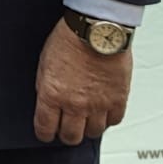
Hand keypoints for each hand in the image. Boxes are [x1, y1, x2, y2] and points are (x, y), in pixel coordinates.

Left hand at [33, 19, 131, 144]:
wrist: (96, 27)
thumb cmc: (69, 38)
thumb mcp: (44, 63)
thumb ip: (46, 87)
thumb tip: (47, 104)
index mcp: (52, 94)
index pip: (45, 128)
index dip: (45, 133)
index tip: (47, 132)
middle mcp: (74, 104)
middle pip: (71, 136)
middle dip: (67, 134)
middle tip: (68, 128)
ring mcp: (98, 104)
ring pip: (93, 133)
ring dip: (89, 127)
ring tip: (87, 118)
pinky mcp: (118, 99)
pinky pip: (114, 121)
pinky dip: (109, 118)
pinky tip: (104, 110)